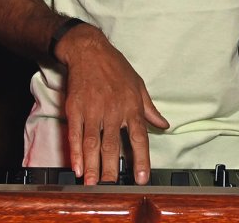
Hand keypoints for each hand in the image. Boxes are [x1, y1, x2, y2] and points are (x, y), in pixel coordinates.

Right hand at [55, 24, 169, 184]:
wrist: (88, 50)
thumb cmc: (115, 67)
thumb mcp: (138, 85)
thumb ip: (150, 109)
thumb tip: (164, 125)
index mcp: (131, 106)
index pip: (139, 137)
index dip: (141, 159)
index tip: (142, 178)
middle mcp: (112, 110)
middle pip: (113, 145)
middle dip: (112, 169)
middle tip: (111, 187)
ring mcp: (92, 109)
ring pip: (93, 142)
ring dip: (92, 165)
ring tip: (92, 183)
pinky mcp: (75, 108)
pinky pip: (75, 134)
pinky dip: (75, 151)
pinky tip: (77, 166)